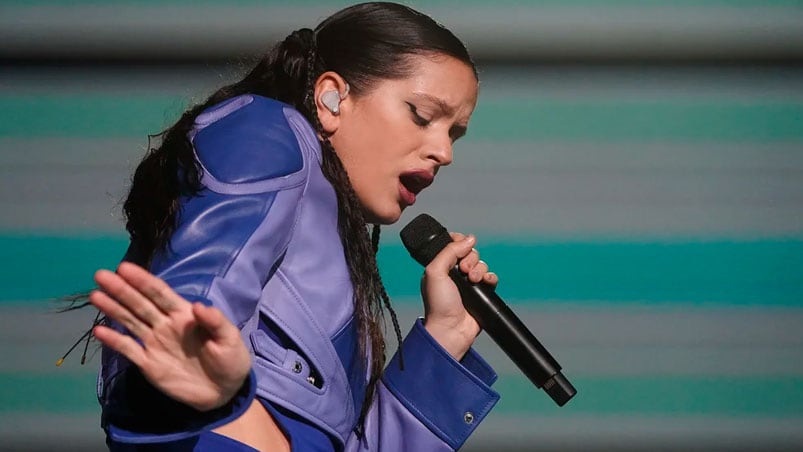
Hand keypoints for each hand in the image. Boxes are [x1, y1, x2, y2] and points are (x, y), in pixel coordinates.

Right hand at [90, 262, 250, 411]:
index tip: (124, 268)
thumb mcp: (229, 338)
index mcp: (184, 314)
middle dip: (121, 289)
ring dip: (113, 309)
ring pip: (130, 321)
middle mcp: (165, 324)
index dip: (143, 280)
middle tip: (101, 275)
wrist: (224, 391)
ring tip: (95, 295)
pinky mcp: (149, 364)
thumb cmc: (230, 359)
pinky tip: (98, 331)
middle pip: (140, 303)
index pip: (160, 293)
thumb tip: (197, 306)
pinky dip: (114, 341)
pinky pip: (128, 349)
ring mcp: (155, 343)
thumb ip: (215, 322)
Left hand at [421, 233, 497, 359]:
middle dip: (470, 258)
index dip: (459, 242)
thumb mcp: (435, 271)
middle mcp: (454, 273)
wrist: (451, 329)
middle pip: (470, 252)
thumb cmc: (438, 304)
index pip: (453, 245)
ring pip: (481, 264)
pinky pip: (490, 277)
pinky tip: (485, 282)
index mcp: (440, 266)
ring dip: (479, 269)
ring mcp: (468, 283)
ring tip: (473, 280)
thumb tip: (469, 238)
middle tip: (464, 271)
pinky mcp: (481, 293)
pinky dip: (490, 277)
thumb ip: (449, 251)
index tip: (460, 246)